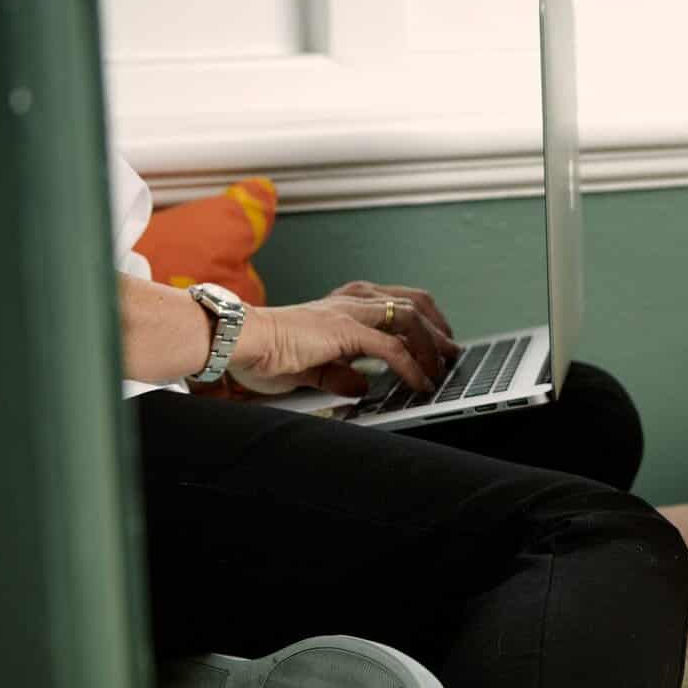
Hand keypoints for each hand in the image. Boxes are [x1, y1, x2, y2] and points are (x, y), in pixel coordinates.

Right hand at [228, 282, 460, 395]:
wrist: (235, 341)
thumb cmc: (262, 353)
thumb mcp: (310, 369)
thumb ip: (336, 374)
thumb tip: (361, 386)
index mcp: (341, 305)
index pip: (396, 302)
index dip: (424, 322)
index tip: (437, 344)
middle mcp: (349, 301)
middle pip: (412, 302)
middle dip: (438, 329)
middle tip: (452, 354)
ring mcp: (347, 312)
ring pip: (408, 317)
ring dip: (431, 345)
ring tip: (441, 369)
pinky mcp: (343, 329)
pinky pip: (391, 347)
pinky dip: (412, 366)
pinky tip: (420, 383)